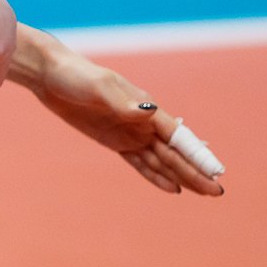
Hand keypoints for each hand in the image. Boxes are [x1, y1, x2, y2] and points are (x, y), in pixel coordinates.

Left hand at [0, 29, 224, 196]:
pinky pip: (138, 162)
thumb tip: (148, 113)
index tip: (215, 170)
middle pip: (174, 152)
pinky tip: (171, 188)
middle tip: (217, 191)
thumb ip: (122, 103)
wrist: (50, 74)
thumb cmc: (75, 75)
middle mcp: (142, 121)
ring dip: (181, 176)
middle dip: (195, 171)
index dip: (196, 154)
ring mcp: (128, 132)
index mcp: (145, 107)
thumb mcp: (97, 87)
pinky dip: (155, 175)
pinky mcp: (112, 140)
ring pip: (160, 160)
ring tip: (203, 192)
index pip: (177, 136)